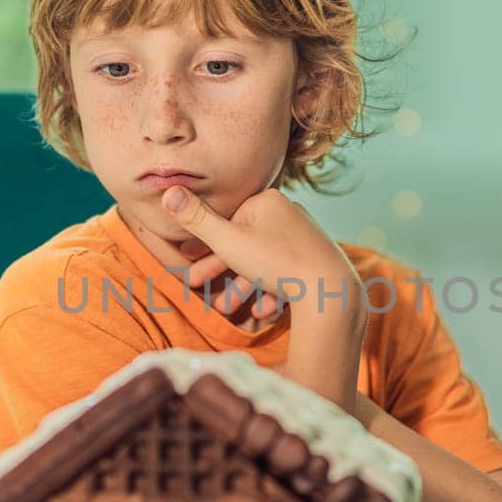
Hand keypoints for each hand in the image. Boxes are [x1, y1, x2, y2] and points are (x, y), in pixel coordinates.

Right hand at [160, 186, 363, 324]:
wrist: (332, 290)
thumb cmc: (278, 263)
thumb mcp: (228, 242)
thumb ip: (197, 219)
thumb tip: (169, 189)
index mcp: (267, 201)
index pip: (226, 222)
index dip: (204, 247)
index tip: (188, 267)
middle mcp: (289, 213)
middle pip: (244, 244)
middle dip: (221, 272)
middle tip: (198, 290)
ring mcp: (305, 236)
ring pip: (264, 263)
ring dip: (244, 288)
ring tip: (229, 312)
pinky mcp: (317, 259)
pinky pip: (287, 273)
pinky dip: (272, 291)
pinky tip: (263, 312)